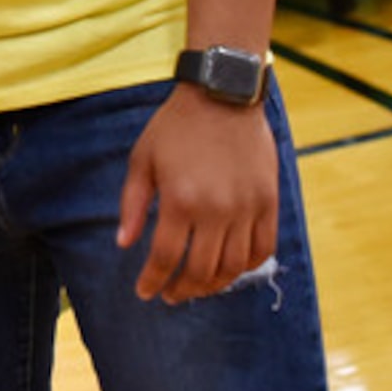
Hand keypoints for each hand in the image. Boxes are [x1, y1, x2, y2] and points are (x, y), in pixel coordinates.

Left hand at [117, 86, 279, 302]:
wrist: (223, 96)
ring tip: (198, 287)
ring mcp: (247, 208)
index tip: (145, 293)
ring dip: (214, 285)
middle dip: (182, 289)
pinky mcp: (268, 202)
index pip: (165, 257)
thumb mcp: (142, 159)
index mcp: (180, 200)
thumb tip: (123, 243)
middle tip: (171, 295)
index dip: (153, 280)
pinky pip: (262, 248)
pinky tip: (230, 269)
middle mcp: (216, 210)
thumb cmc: (175, 126)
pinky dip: (246, 266)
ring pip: (233, 266)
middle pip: (201, 269)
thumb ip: (132, 204)